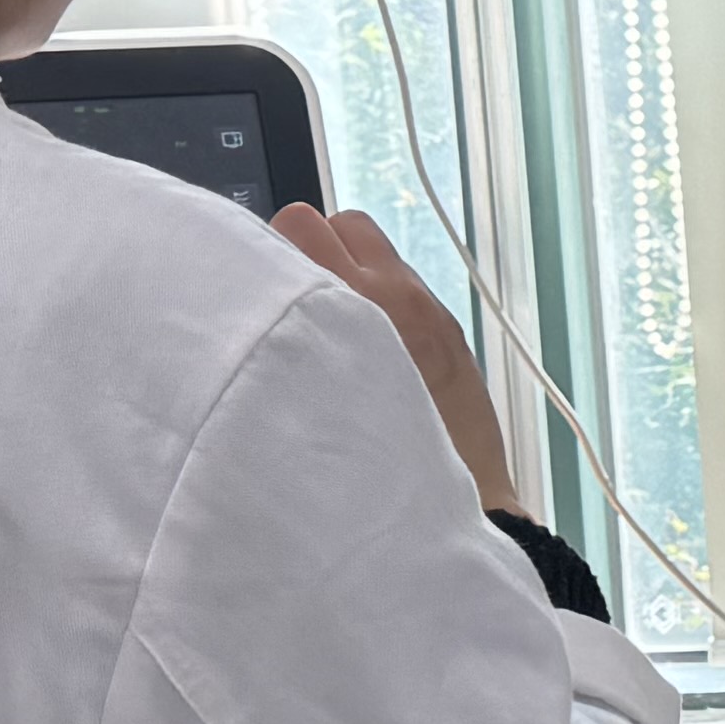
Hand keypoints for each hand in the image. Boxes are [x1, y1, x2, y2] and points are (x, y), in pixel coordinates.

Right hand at [278, 204, 520, 514]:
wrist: (467, 502)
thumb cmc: (380, 471)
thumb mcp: (308, 402)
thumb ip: (288, 341)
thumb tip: (257, 306)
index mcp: (357, 306)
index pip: (299, 225)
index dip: (273, 252)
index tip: (259, 284)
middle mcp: (398, 295)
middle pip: (339, 221)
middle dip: (312, 246)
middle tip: (295, 299)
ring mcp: (430, 308)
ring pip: (374, 244)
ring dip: (348, 265)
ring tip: (331, 318)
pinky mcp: (451, 328)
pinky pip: (404, 281)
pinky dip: (380, 293)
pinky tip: (368, 341)